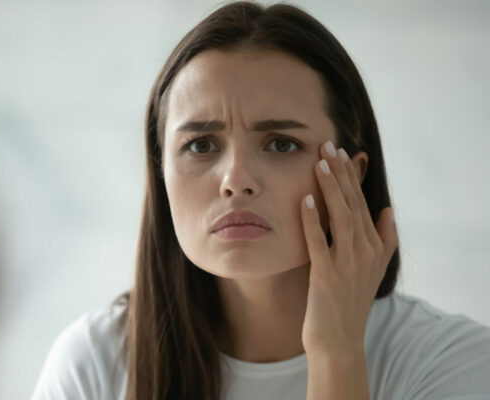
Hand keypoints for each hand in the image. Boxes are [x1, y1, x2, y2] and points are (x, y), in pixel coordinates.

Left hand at [300, 141, 397, 356]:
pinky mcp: (327, 276)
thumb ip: (384, 239)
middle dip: (340, 174)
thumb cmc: (349, 301)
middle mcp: (365, 252)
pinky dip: (312, 221)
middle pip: (352, 204)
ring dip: (330, 189)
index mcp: (374, 247)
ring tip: (319, 163)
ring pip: (341, 218)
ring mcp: (347, 264)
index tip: (341, 152)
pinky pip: (319, 243)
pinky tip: (305, 201)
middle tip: (328, 146)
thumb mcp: (373, 269)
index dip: (351, 177)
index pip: (361, 203)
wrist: (339, 340)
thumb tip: (388, 209)